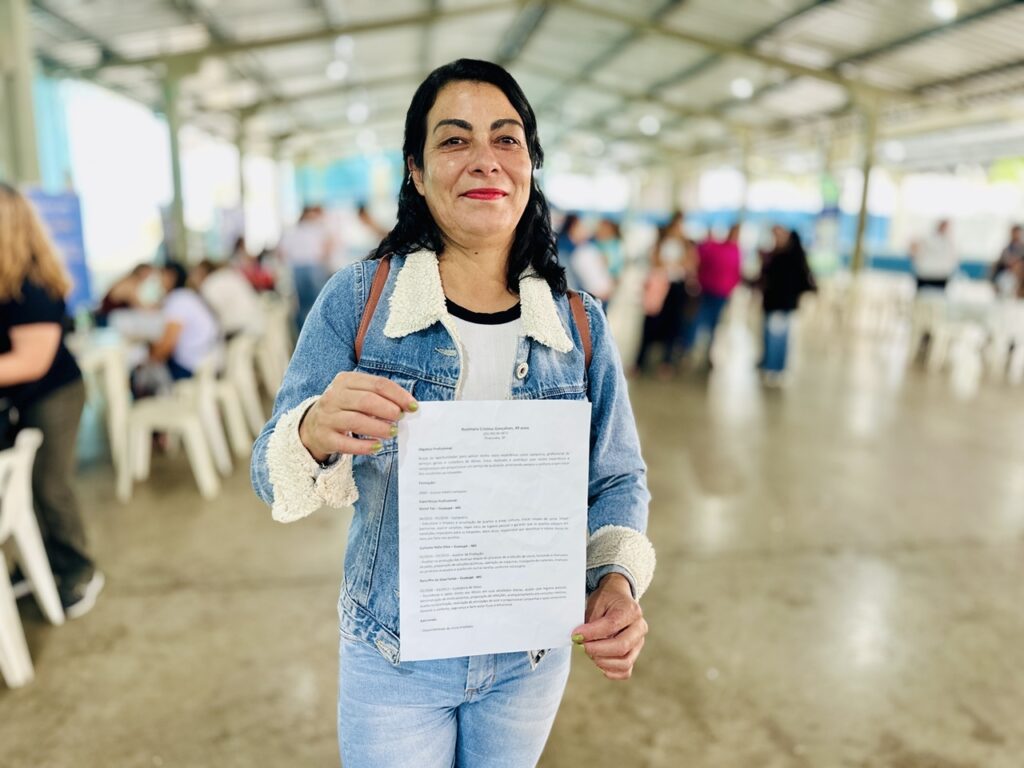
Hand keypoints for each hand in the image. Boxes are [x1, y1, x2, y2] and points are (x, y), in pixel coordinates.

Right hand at [299, 372, 416, 462]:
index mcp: (345, 381)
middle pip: (367, 400)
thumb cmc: (344, 408)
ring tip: (393, 432)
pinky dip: (364, 446)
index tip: (413, 406)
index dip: (398, 395)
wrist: (313, 426)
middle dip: (388, 410)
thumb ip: (379, 397)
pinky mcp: (324, 437)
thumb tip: (407, 407)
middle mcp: (334, 396)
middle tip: (400, 418)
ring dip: (379, 428)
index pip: (377, 384)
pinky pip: (346, 443)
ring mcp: (327, 417)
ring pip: (357, 421)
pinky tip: (377, 446)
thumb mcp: (357, 394)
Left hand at [571, 573, 646, 680]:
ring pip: (625, 662)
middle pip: (621, 646)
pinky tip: (599, 664)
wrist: (618, 598)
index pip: (612, 625)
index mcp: (631, 610)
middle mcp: (639, 627)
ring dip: (603, 661)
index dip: (592, 633)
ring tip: (589, 652)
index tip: (576, 635)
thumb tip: (581, 640)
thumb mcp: (597, 603)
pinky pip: (625, 671)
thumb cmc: (606, 600)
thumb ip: (591, 622)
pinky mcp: (634, 654)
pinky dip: (611, 671)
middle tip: (581, 646)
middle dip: (597, 649)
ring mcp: (639, 642)